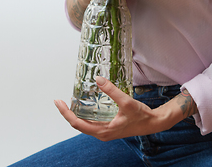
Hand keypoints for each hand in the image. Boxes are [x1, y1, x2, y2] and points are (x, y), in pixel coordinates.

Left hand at [54, 77, 179, 140]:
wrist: (152, 123)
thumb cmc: (140, 115)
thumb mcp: (126, 102)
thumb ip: (112, 91)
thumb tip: (98, 79)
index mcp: (103, 130)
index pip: (77, 123)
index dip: (65, 113)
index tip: (58, 102)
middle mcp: (101, 133)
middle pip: (78, 124)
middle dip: (67, 113)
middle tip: (60, 101)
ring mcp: (104, 132)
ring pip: (84, 124)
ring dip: (76, 114)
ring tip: (70, 102)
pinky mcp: (109, 128)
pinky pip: (92, 123)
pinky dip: (85, 115)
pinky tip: (86, 106)